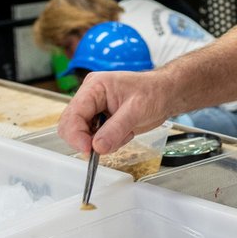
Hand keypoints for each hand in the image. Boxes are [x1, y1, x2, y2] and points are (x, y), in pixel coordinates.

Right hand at [57, 70, 173, 155]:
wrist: (166, 95)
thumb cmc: (154, 92)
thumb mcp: (137, 110)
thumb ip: (116, 129)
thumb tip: (97, 147)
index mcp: (94, 87)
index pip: (73, 114)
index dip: (77, 135)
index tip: (89, 150)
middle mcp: (89, 97)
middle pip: (71, 126)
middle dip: (87, 140)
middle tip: (107, 145)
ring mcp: (94, 110)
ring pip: (82, 135)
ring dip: (101, 142)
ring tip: (125, 132)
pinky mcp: (100, 121)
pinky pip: (95, 139)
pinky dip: (108, 142)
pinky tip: (125, 133)